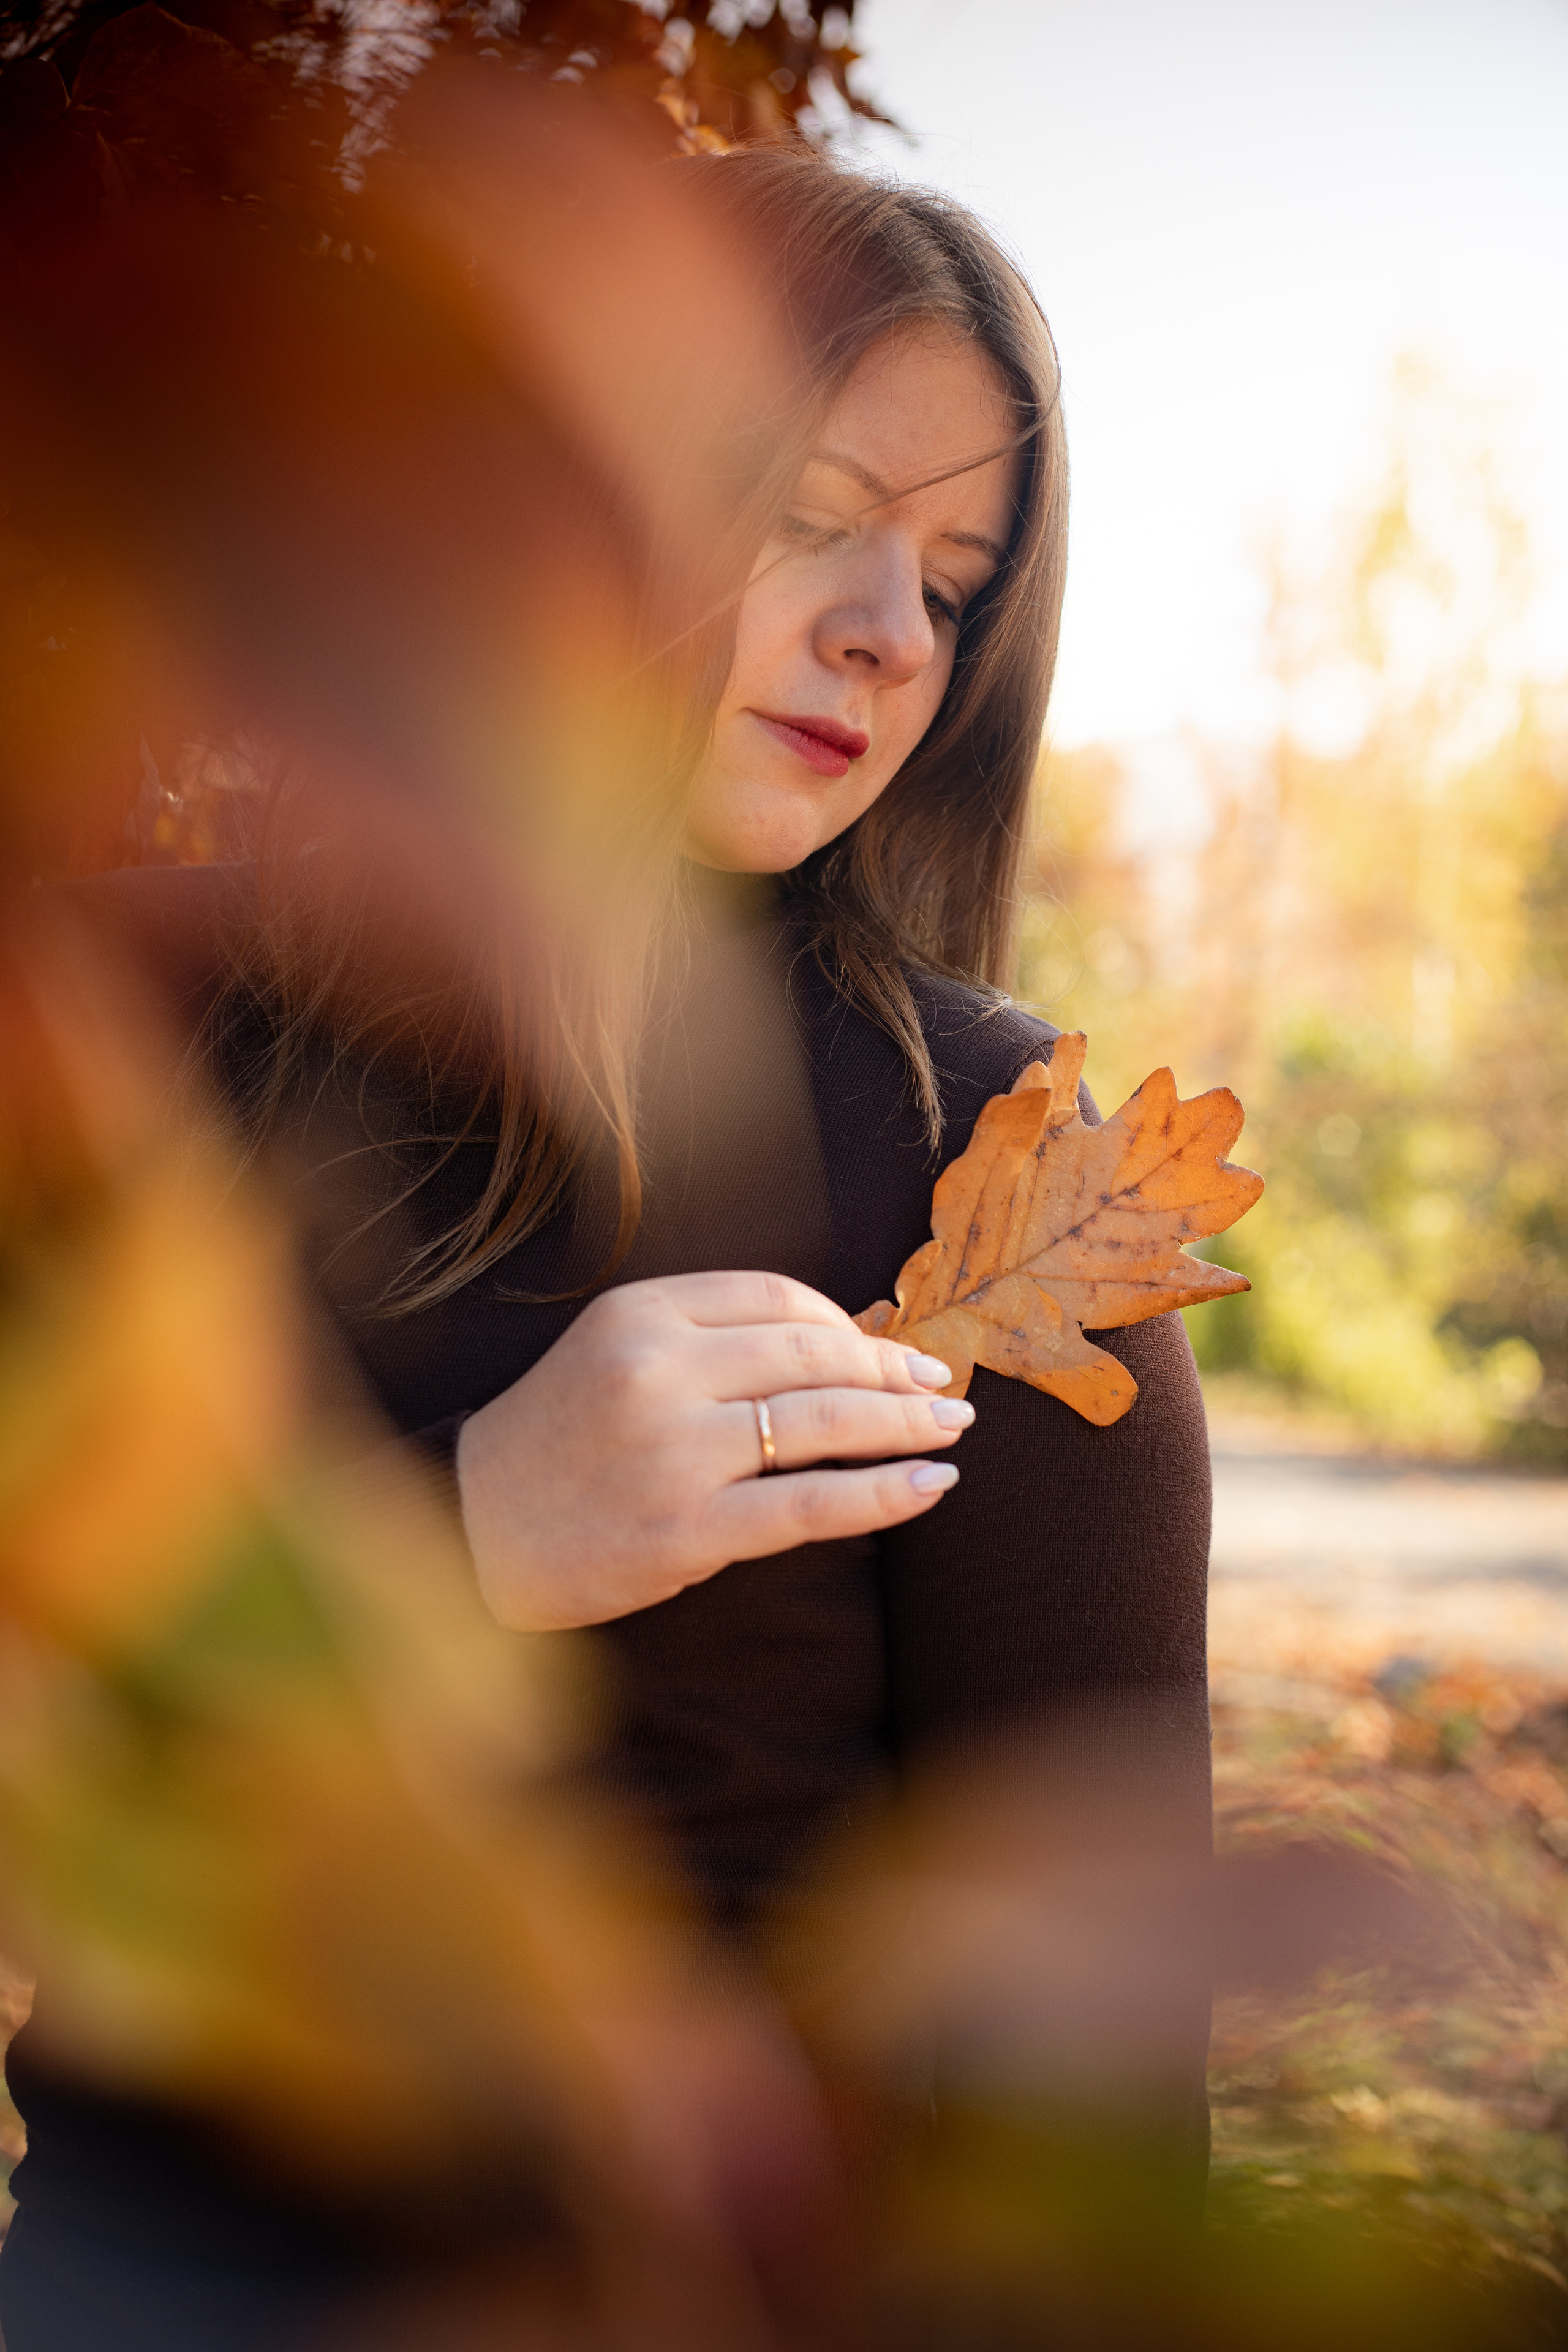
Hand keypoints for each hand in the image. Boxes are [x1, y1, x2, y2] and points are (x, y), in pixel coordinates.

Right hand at [455, 1270, 970, 1630]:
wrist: (475, 1530)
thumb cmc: (561, 1443)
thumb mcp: (621, 1357)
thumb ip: (720, 1340)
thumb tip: (856, 1332)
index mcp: (640, 1313)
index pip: (776, 1298)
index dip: (848, 1323)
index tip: (893, 1349)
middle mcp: (657, 1370)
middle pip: (811, 1354)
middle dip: (892, 1370)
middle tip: (945, 1387)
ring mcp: (673, 1451)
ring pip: (822, 1422)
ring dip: (904, 1424)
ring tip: (952, 1428)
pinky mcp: (686, 1529)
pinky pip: (810, 1505)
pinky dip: (882, 1494)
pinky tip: (929, 1486)